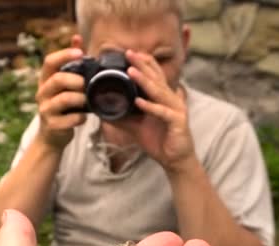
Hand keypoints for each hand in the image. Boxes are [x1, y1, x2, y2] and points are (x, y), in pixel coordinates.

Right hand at [35, 44, 87, 148]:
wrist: (51, 136)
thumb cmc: (62, 107)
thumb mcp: (64, 84)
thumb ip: (70, 63)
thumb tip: (77, 37)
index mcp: (45, 80)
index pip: (49, 61)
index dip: (64, 54)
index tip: (80, 53)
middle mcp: (42, 93)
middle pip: (57, 79)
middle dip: (76, 80)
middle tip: (86, 84)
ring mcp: (45, 110)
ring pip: (63, 99)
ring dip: (80, 99)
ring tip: (87, 101)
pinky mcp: (52, 125)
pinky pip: (70, 118)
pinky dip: (81, 117)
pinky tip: (84, 117)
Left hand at [114, 50, 195, 173]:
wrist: (174, 160)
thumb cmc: (158, 140)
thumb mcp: (135, 127)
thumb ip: (121, 117)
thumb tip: (101, 111)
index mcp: (163, 97)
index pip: (155, 74)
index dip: (143, 62)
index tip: (128, 53)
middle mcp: (171, 99)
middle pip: (156, 77)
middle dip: (142, 64)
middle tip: (128, 53)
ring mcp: (176, 109)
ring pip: (159, 91)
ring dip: (144, 81)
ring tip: (131, 71)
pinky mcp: (178, 122)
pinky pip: (162, 112)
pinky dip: (150, 106)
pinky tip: (138, 101)